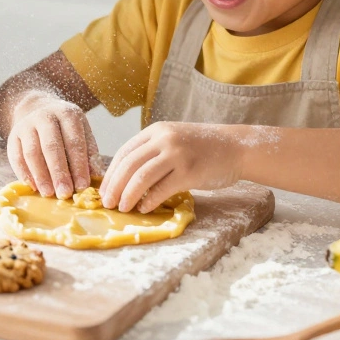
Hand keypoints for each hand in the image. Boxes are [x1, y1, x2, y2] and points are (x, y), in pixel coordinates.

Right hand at [6, 92, 96, 198]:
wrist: (38, 109)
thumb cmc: (66, 129)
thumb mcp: (82, 132)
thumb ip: (89, 153)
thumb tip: (97, 177)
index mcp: (67, 114)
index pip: (74, 142)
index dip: (78, 165)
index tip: (82, 186)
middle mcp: (45, 116)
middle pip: (51, 146)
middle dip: (58, 172)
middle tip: (65, 194)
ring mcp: (26, 125)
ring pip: (32, 152)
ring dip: (41, 175)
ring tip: (48, 193)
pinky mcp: (13, 136)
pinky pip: (16, 157)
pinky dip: (24, 173)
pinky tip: (33, 187)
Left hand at [100, 122, 243, 212]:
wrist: (236, 147)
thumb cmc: (203, 148)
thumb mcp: (173, 140)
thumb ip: (152, 153)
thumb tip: (124, 179)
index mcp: (156, 130)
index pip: (124, 152)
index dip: (111, 173)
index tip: (103, 190)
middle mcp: (164, 139)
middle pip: (129, 165)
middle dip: (114, 187)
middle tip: (107, 203)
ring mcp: (177, 154)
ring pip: (141, 177)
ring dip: (128, 195)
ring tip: (122, 208)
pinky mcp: (190, 171)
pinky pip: (162, 189)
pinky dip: (150, 201)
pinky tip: (145, 208)